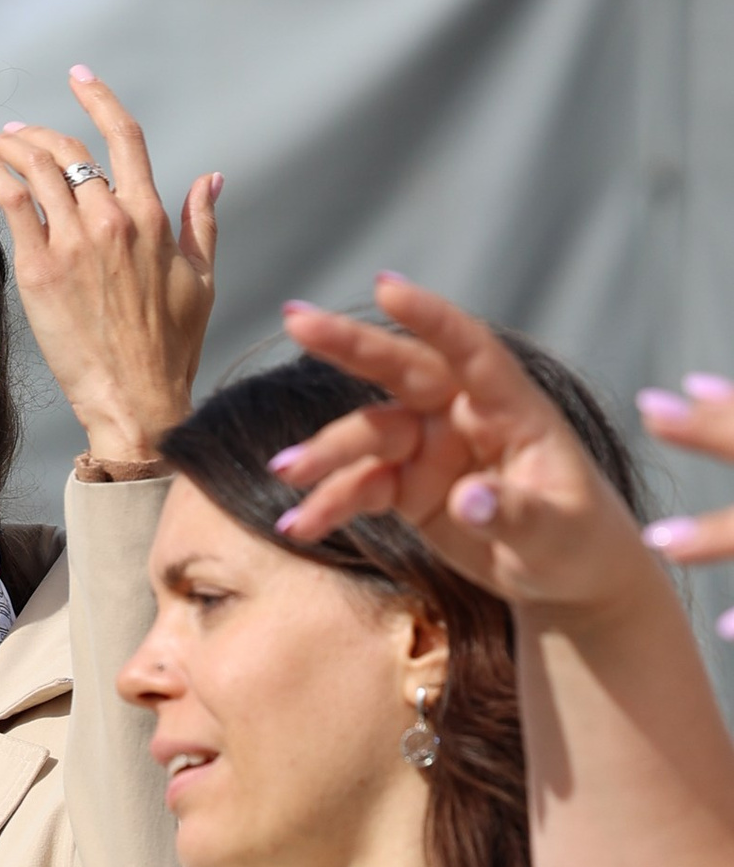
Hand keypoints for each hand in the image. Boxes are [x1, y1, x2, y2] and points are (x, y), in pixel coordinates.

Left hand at [0, 70, 217, 467]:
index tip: (80, 77)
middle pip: (70, 149)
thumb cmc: (171, 347)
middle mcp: (112, 219)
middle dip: (41, 132)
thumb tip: (211, 179)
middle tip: (21, 131)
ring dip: (12, 146)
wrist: (135, 397)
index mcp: (152, 217)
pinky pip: (12, 202)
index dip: (99, 98)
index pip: (124, 138)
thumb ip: (201, 222)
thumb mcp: (202, 279)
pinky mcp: (39, 268)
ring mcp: (73, 242)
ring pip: (37, 169)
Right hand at [273, 278, 652, 622]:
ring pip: (370, 434)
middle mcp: (466, 418)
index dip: (430, 318)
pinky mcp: (408, 487)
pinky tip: (299, 524)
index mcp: (514, 410)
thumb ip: (514, 514)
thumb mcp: (558, 535)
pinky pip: (359, 487)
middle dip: (349, 346)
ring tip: (286, 474)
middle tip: (296, 322)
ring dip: (326, 452)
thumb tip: (466, 499)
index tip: (385, 286)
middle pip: (404, 370)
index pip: (471, 351)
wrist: (566, 580)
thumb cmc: (580, 545)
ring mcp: (432, 450)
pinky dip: (328, 503)